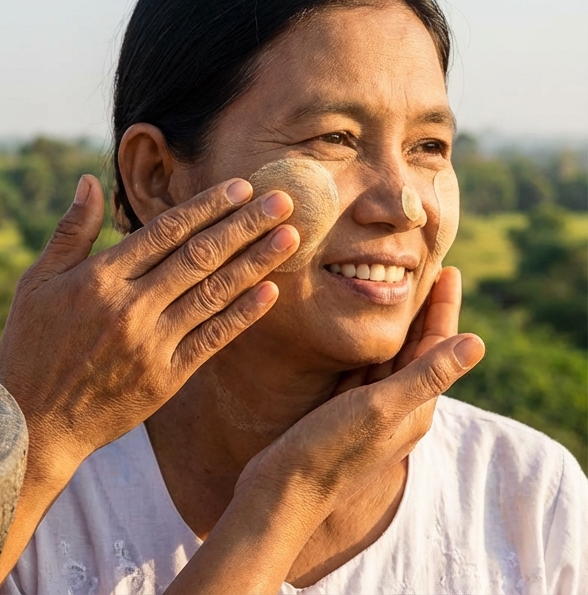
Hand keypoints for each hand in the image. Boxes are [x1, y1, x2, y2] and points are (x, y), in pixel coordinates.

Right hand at [0, 173, 298, 478]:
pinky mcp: (165, 378)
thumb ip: (70, 231)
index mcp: (99, 278)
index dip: (207, 207)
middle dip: (245, 225)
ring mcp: (150, 344)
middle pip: (199, 256)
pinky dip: (242, 314)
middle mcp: (129, 307)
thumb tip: (90, 180)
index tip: (241, 187)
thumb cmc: (30, 347)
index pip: (165, 231)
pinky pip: (212, 339)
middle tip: (283, 200)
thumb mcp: (36, 283)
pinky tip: (270, 292)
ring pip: (213, 293)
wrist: (34, 423)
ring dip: (256, 262)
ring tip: (290, 237)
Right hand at [237, 266, 480, 510]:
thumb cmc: (329, 449)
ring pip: (389, 358)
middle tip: (425, 269)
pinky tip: (355, 330)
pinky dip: (366, 344)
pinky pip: (362, 370)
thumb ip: (427, 375)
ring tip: (393, 288)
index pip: (439, 346)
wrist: (283, 491)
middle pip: (417, 349)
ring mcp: (368, 411)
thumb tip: (478, 342)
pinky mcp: (341, 412)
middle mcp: (397, 408)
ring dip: (395, 325)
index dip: (445, 308)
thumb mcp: (380, 407)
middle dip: (423, 311)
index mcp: (415, 406)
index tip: (449, 270)